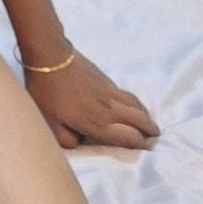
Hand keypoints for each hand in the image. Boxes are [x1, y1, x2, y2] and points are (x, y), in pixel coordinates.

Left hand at [21, 47, 159, 149]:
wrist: (50, 55)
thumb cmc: (46, 92)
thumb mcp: (50, 123)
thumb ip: (67, 139)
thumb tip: (80, 142)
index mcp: (97, 122)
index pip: (127, 137)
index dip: (139, 144)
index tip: (147, 148)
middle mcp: (109, 108)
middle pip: (138, 120)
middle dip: (149, 129)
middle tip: (155, 136)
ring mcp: (109, 91)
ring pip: (135, 105)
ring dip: (145, 115)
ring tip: (149, 122)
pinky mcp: (105, 79)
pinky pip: (126, 94)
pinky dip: (135, 102)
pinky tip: (132, 104)